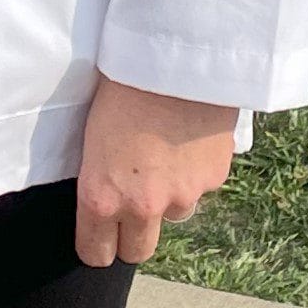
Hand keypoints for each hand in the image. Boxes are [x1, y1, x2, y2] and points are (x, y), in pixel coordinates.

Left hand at [74, 73, 237, 266]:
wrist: (174, 53)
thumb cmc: (122, 81)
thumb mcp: (93, 131)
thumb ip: (101, 174)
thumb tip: (105, 191)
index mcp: (101, 196)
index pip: (95, 253)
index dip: (96, 244)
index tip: (99, 236)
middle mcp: (142, 206)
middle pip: (137, 251)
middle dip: (133, 234)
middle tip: (134, 202)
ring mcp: (182, 196)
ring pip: (175, 213)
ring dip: (169, 195)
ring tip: (165, 151)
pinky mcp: (213, 179)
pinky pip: (201, 185)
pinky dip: (195, 169)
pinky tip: (189, 135)